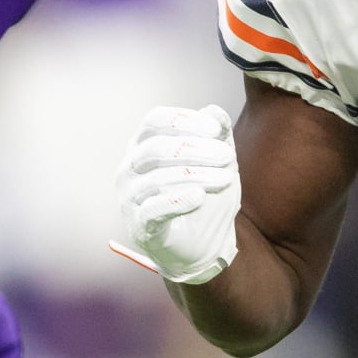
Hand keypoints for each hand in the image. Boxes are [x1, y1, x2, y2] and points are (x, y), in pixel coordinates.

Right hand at [116, 104, 239, 284]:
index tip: (216, 130)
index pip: (154, 121)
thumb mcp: (217, 163)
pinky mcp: (139, 225)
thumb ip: (216, 136)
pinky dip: (177, 201)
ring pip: (158, 178)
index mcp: (143, 145)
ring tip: (226, 177)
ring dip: (197, 174)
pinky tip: (199, 197)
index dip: (184, 121)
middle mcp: (130, 168)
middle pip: (156, 147)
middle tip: (227, 155)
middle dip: (195, 148)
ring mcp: (130, 197)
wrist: (202, 245)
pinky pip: (153, 209)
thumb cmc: (204, 196)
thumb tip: (215, 111)